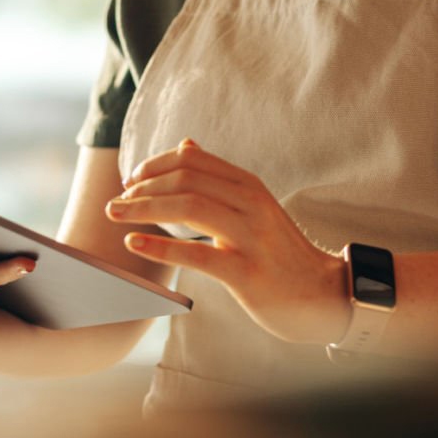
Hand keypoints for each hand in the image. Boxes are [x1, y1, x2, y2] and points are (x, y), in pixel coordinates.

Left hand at [106, 139, 349, 345]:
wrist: (322, 293)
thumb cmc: (279, 252)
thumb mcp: (254, 206)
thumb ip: (219, 178)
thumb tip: (186, 144)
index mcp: (249, 186)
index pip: (193, 160)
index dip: (155, 165)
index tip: (131, 180)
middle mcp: (251, 204)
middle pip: (186, 180)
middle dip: (142, 187)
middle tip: (115, 202)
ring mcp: (251, 237)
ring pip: (189, 208)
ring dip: (144, 208)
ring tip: (116, 215)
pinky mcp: (246, 272)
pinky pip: (197, 255)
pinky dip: (160, 247)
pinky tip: (134, 244)